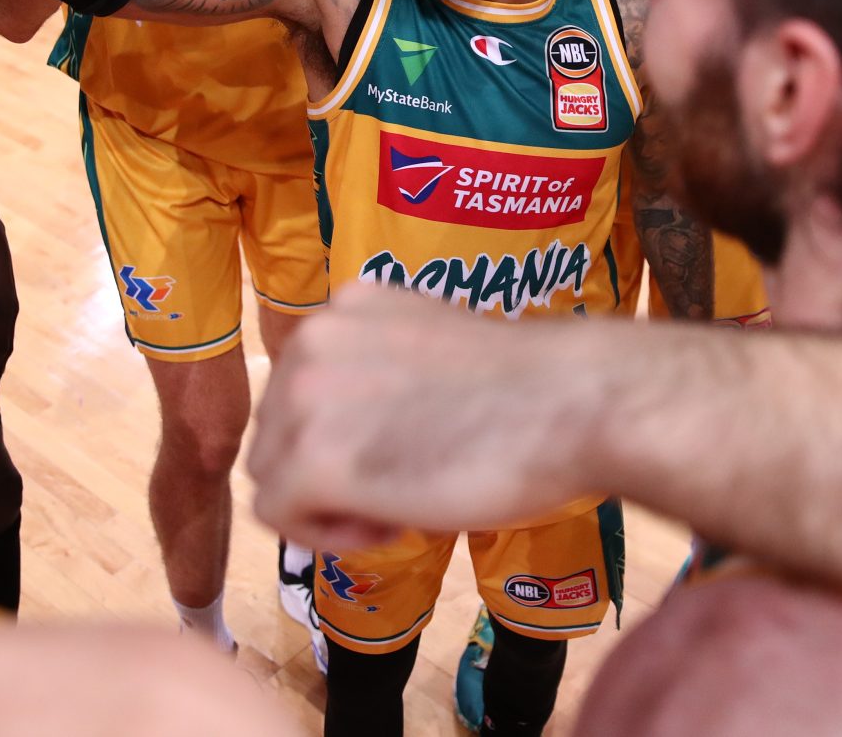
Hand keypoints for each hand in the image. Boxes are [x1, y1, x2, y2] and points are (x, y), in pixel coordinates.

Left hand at [249, 285, 601, 545]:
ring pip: (269, 474)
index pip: (300, 386)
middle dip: (326, 471)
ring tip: (398, 506)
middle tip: (402, 486)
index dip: (340, 433)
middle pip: (276, 431)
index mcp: (345, 306)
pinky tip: (391, 524)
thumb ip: (377, 373)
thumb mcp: (431, 353)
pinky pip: (280, 515)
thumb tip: (348, 429)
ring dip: (324, 504)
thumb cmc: (528, 391)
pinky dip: (326, 535)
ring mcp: (305, 396)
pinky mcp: (313, 460)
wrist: (572, 405)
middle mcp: (312, 337)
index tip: (399, 449)